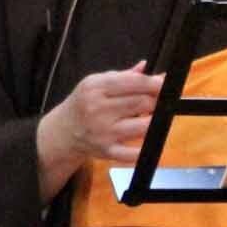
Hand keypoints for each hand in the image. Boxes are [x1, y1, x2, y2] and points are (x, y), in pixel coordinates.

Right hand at [36, 66, 163, 202]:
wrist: (63, 131)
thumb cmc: (84, 104)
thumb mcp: (96, 83)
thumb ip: (125, 77)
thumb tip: (154, 72)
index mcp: (95, 87)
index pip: (135, 82)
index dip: (155, 83)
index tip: (163, 85)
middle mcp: (97, 108)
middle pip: (143, 103)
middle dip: (153, 102)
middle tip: (153, 103)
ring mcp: (102, 132)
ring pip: (144, 126)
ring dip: (150, 122)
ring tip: (144, 118)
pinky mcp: (106, 151)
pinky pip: (133, 154)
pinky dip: (143, 149)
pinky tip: (144, 142)